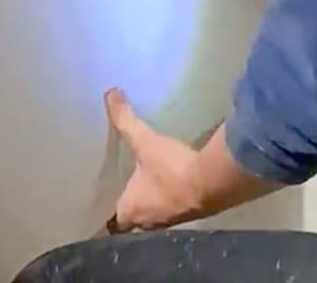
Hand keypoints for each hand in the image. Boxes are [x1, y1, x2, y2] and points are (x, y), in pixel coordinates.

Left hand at [105, 89, 208, 231]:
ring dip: (151, 200)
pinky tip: (172, 182)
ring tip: (146, 180)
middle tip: (124, 182)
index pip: (113, 219)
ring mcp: (169, 221)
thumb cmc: (170, 169)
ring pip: (153, 214)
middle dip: (130, 201)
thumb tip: (108, 94)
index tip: (104, 194)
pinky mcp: (189, 215)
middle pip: (133, 218)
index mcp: (130, 210)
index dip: (107, 209)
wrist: (212, 184)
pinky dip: (170, 198)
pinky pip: (173, 209)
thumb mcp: (145, 141)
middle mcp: (147, 222)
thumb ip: (125, 120)